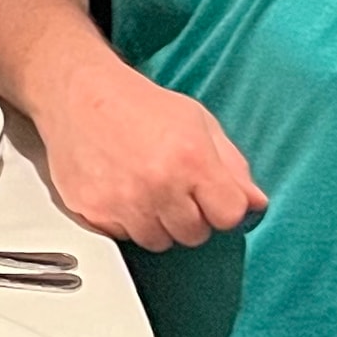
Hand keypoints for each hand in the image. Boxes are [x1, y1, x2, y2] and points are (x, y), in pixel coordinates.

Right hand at [28, 55, 266, 250]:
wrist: (80, 94)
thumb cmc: (139, 105)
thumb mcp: (199, 123)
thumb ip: (233, 166)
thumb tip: (256, 203)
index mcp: (191, 160)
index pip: (229, 216)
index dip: (223, 207)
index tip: (212, 197)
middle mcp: (158, 185)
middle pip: (194, 235)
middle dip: (191, 216)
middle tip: (174, 188)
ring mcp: (123, 202)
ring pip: (158, 242)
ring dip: (158, 223)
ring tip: (147, 190)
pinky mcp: (94, 212)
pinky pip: (123, 237)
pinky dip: (126, 222)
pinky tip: (122, 192)